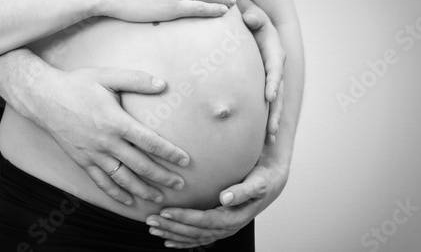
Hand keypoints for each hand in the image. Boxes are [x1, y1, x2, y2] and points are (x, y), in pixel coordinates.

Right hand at [22, 66, 189, 204]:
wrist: (43, 97)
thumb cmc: (77, 84)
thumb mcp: (107, 76)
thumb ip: (136, 79)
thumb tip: (163, 84)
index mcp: (116, 122)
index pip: (150, 142)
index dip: (170, 153)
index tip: (185, 161)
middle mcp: (106, 143)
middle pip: (141, 165)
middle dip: (163, 177)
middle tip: (180, 185)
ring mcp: (93, 154)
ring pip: (123, 179)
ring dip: (142, 190)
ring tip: (159, 198)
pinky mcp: (82, 161)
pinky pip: (101, 182)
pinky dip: (115, 194)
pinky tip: (127, 201)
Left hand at [145, 142, 289, 248]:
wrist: (270, 182)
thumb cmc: (262, 178)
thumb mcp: (257, 182)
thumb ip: (242, 190)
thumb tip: (225, 198)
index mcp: (235, 216)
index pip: (205, 221)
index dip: (185, 218)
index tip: (166, 211)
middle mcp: (228, 226)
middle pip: (196, 231)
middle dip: (172, 227)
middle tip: (151, 220)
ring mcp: (224, 229)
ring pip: (194, 236)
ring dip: (173, 233)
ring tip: (153, 229)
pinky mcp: (220, 226)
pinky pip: (199, 238)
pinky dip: (183, 241)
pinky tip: (168, 241)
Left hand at [237, 0, 285, 144]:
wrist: (248, 15)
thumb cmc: (247, 12)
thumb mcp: (250, 9)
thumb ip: (252, 14)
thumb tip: (250, 18)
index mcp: (274, 51)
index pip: (275, 69)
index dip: (273, 82)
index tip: (269, 97)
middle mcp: (275, 66)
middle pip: (278, 92)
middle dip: (275, 111)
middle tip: (272, 130)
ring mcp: (269, 76)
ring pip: (274, 101)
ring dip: (272, 119)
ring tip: (270, 140)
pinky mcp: (261, 82)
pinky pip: (264, 102)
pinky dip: (263, 117)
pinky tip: (260, 136)